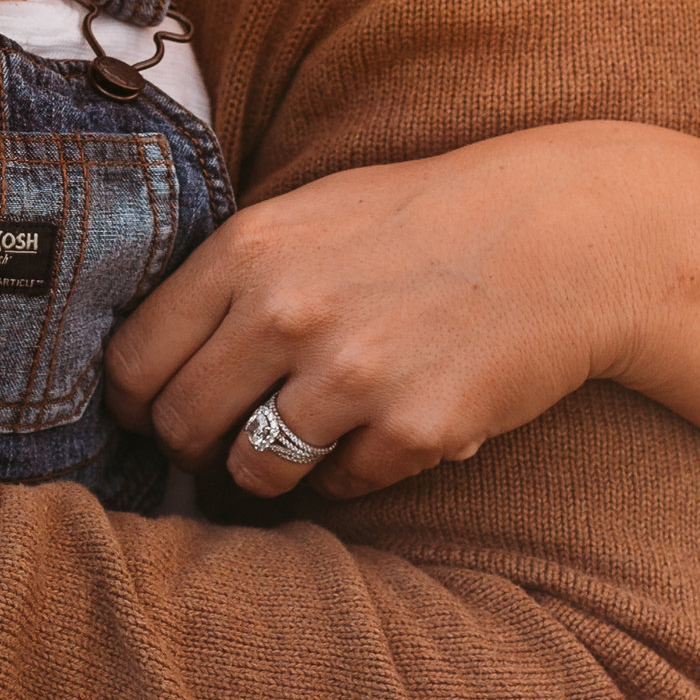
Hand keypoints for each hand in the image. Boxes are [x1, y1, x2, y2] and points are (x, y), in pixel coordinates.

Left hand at [108, 124, 699, 503]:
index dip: (135, 401)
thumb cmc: (428, 220)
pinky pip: (341, 486)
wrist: (566, 235)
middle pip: (180, 428)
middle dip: (194, 447)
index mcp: (249, 250)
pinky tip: (382, 430)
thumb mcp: (312, 212)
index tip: (152, 412)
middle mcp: (288, 312)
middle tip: (226, 439)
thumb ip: (231, 277)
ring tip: (305, 441)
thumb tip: (148, 362)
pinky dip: (351, 472)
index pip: (134, 362)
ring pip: (252, 472)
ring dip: (268, 470)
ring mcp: (352, 374)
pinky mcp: (416, 428)